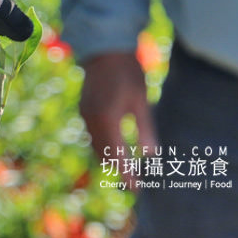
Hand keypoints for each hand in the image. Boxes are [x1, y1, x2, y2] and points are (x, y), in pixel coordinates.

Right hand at [78, 51, 156, 187]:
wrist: (104, 49)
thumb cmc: (127, 73)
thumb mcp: (140, 101)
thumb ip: (145, 130)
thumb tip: (152, 156)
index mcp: (106, 120)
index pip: (117, 156)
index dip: (126, 174)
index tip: (137, 188)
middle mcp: (91, 121)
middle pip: (103, 155)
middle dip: (117, 170)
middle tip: (133, 183)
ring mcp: (85, 115)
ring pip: (96, 146)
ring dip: (110, 159)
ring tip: (126, 169)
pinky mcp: (84, 109)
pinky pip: (93, 135)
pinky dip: (103, 146)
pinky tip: (115, 148)